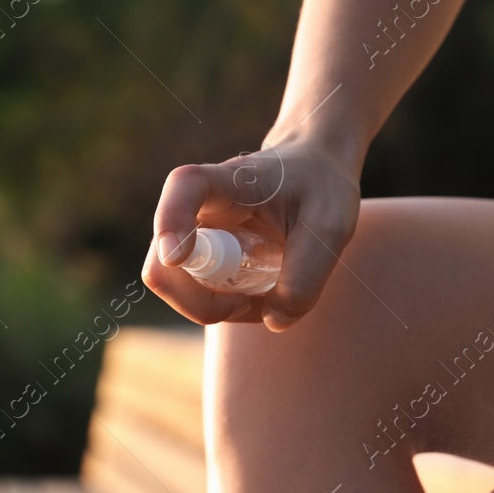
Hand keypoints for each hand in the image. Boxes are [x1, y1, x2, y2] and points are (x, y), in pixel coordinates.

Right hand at [141, 136, 360, 330]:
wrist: (316, 172)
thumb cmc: (321, 189)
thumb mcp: (330, 228)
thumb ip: (307, 275)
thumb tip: (273, 320)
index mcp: (231, 182)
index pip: (185, 186)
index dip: (170, 220)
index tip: (178, 257)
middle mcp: (200, 208)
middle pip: (163, 262)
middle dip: (199, 300)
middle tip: (247, 302)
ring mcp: (195, 235)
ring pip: (174, 286)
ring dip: (215, 308)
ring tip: (266, 296)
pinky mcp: (203, 258)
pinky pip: (195, 294)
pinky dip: (224, 308)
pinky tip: (260, 295)